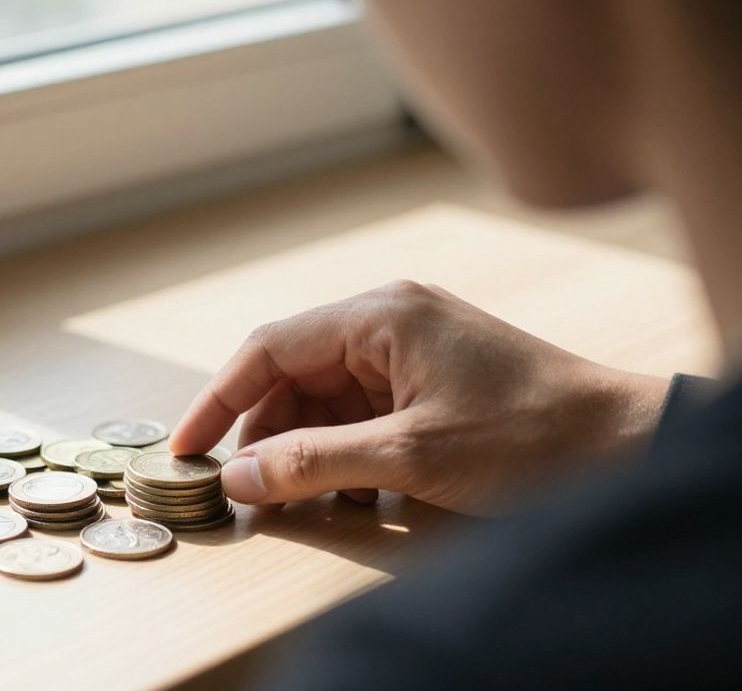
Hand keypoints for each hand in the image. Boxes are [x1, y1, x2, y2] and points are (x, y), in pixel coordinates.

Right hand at [169, 280, 669, 515]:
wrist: (629, 444)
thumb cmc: (529, 437)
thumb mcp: (409, 457)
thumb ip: (314, 463)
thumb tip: (239, 475)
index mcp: (379, 316)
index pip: (268, 348)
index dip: (218, 400)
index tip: (186, 448)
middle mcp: (389, 320)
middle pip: (293, 374)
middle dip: (266, 433)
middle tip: (247, 490)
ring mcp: (412, 348)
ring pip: (326, 398)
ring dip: (306, 448)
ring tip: (299, 499)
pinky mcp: (431, 380)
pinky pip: (362, 411)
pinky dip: (345, 451)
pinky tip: (352, 493)